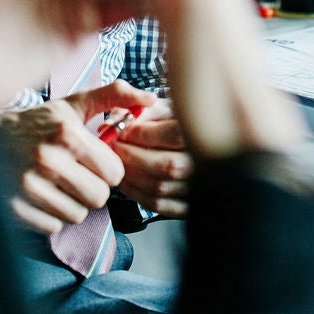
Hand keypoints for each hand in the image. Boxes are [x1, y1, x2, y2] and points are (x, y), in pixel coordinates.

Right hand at [0, 81, 153, 233]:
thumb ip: (113, 96)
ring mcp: (28, 187)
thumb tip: (150, 100)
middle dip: (92, 188)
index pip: (114, 173)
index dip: (107, 169)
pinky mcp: (15, 209)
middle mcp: (47, 160)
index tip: (93, 162)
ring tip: (55, 183)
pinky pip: (54, 227)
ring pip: (77, 215)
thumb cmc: (37, 123)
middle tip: (75, 174)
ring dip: (71, 203)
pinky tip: (39, 195)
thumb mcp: (72, 104)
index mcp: (66, 134)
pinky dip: (50, 215)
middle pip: (99, 198)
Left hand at [111, 97, 191, 216]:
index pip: (171, 134)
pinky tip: (128, 180)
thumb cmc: (173, 123)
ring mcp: (196, 186)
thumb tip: (111, 125)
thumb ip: (138, 111)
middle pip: (166, 165)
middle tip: (114, 148)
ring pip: (159, 187)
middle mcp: (201, 161)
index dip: (141, 133)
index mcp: (199, 133)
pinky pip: (158, 204)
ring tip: (118, 163)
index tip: (120, 131)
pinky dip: (136, 193)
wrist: (191, 144)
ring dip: (131, 176)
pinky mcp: (186, 204)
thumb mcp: (161, 109)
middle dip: (132, 157)